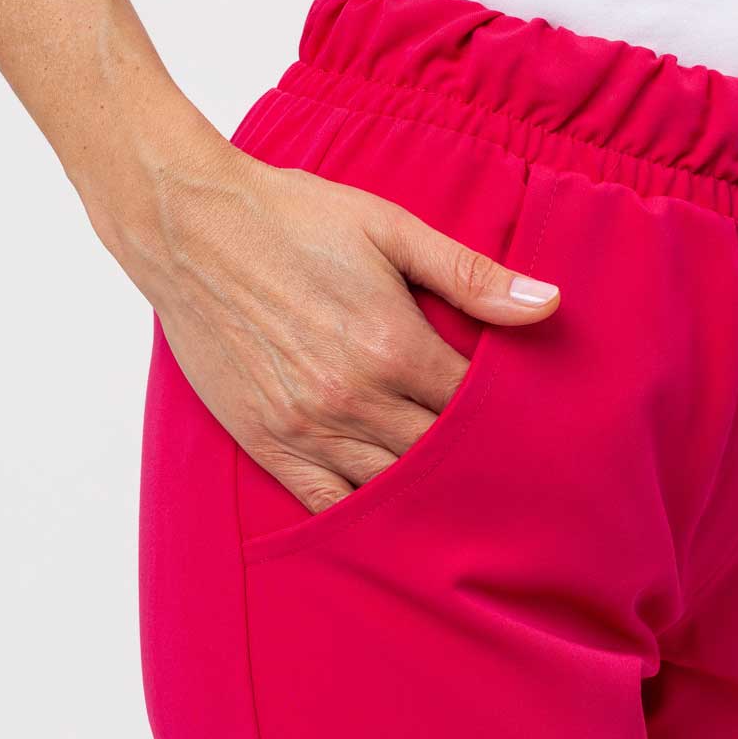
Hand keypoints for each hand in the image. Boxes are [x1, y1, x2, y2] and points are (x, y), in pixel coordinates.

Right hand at [94, 133, 560, 513]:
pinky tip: (388, 519)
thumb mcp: (390, 229)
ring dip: (426, 494)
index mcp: (393, 344)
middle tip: (500, 468)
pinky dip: (362, 516)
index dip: (502, 415)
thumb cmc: (291, 219)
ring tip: (455, 496)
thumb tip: (549, 304)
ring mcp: (309, 429)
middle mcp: (355, 398)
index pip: (472, 404)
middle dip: (471, 458)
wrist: (188, 226)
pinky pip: (326, 503)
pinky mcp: (268, 444)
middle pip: (440, 454)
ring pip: (391, 488)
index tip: (519, 419)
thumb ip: (471, 275)